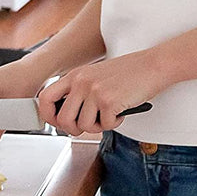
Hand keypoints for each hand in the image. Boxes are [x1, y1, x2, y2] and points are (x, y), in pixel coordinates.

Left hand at [36, 49, 165, 135]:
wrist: (150, 66)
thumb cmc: (126, 74)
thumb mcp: (94, 76)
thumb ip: (79, 92)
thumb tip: (65, 117)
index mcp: (74, 75)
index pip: (46, 97)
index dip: (48, 116)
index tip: (58, 123)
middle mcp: (81, 82)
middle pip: (63, 120)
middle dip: (76, 129)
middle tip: (90, 123)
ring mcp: (94, 91)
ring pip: (84, 126)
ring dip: (98, 126)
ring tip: (109, 113)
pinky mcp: (109, 101)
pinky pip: (105, 126)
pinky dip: (114, 123)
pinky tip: (120, 110)